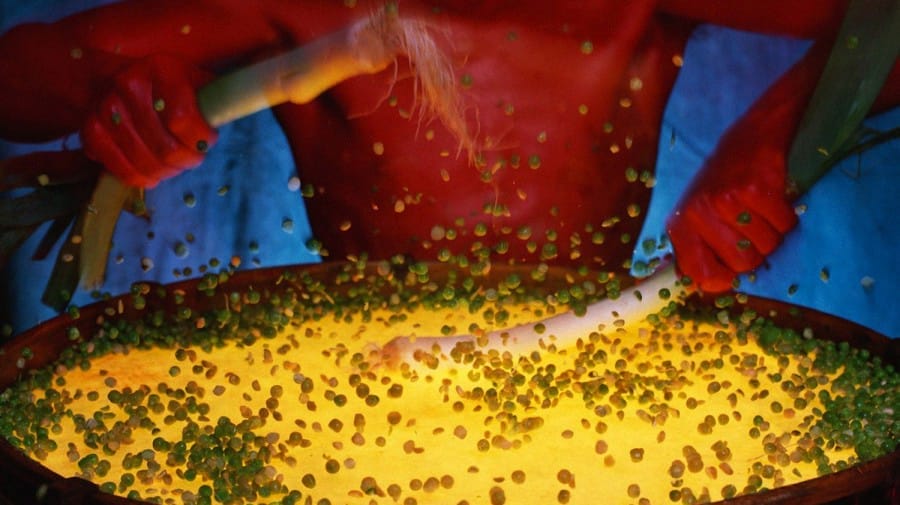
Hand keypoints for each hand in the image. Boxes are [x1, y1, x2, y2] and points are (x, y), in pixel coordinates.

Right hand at [80, 54, 216, 187]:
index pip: (183, 119)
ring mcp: (104, 108)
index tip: (208, 142)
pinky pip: (119, 169)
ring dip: (166, 172)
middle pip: (165, 147)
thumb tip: (226, 119)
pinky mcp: (90, 130)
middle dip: (186, 161)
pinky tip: (151, 172)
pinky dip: (140, 177)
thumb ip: (213, 100)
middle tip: (192, 159)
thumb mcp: (196, 81)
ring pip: (144, 163)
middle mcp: (128, 84)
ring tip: (173, 165)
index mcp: (161, 68)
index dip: (200, 140)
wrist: (115, 77)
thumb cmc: (169, 86)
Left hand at [666, 116, 797, 292]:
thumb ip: (695, 251)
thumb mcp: (697, 218)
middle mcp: (697, 214)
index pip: (702, 277)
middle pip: (744, 264)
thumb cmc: (722, 185)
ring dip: (773, 233)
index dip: (725, 278)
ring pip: (768, 246)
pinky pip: (784, 225)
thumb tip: (701, 287)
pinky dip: (786, 216)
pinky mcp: (754, 189)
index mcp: (680, 226)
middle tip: (750, 227)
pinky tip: (773, 198)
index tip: (733, 267)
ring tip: (760, 210)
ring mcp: (725, 201)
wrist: (750, 138)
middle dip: (756, 252)